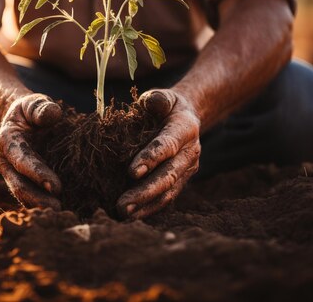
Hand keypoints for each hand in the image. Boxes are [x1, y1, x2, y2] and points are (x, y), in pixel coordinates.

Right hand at [0, 93, 62, 209]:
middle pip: (20, 185)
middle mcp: (6, 162)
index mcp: (7, 142)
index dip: (38, 174)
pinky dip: (42, 204)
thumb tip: (53, 114)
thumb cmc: (29, 110)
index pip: (23, 161)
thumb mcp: (34, 103)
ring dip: (40, 206)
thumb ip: (41, 108)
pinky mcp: (22, 181)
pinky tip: (59, 212)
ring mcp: (12, 174)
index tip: (57, 187)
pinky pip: (30, 195)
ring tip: (60, 215)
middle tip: (59, 208)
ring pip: (23, 194)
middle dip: (38, 199)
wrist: (20, 118)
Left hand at [117, 89, 200, 218]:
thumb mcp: (164, 97)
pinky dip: (149, 208)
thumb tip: (151, 102)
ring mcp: (187, 170)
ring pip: (168, 192)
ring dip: (146, 205)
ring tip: (123, 214)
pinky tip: (131, 216)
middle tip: (122, 204)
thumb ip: (157, 99)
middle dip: (145, 191)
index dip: (151, 158)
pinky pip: (166, 198)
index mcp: (185, 128)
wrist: (186, 117)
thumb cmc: (167, 106)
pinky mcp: (181, 181)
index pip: (167, 145)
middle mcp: (190, 152)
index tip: (130, 172)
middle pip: (168, 175)